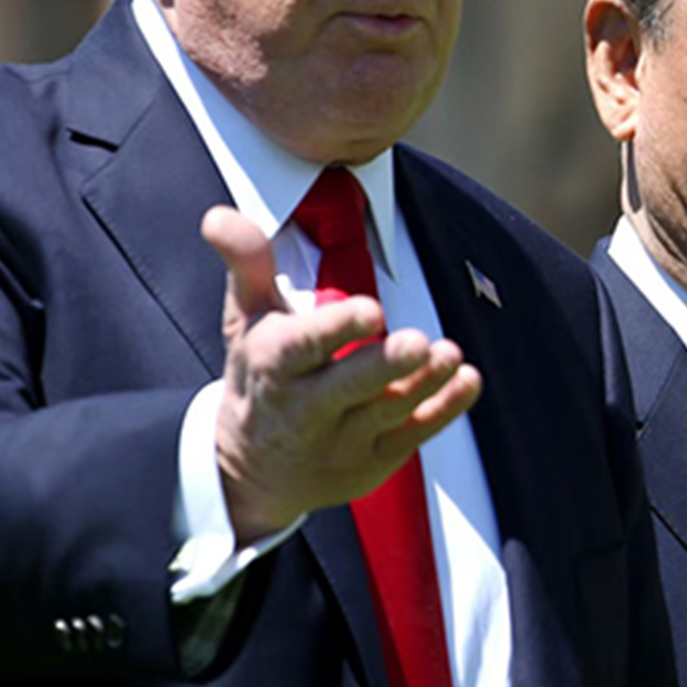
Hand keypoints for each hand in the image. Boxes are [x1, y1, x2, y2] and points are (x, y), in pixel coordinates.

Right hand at [201, 206, 482, 542]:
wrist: (249, 471)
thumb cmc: (258, 373)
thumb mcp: (245, 318)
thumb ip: (246, 263)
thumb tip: (218, 215)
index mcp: (273, 365)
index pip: (302, 347)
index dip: (336, 329)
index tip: (370, 309)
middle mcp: (305, 409)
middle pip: (348, 387)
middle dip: (384, 367)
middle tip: (418, 342)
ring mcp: (342, 441)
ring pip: (388, 411)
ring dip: (424, 384)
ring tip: (451, 355)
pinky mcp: (374, 462)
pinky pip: (413, 435)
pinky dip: (444, 410)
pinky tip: (468, 381)